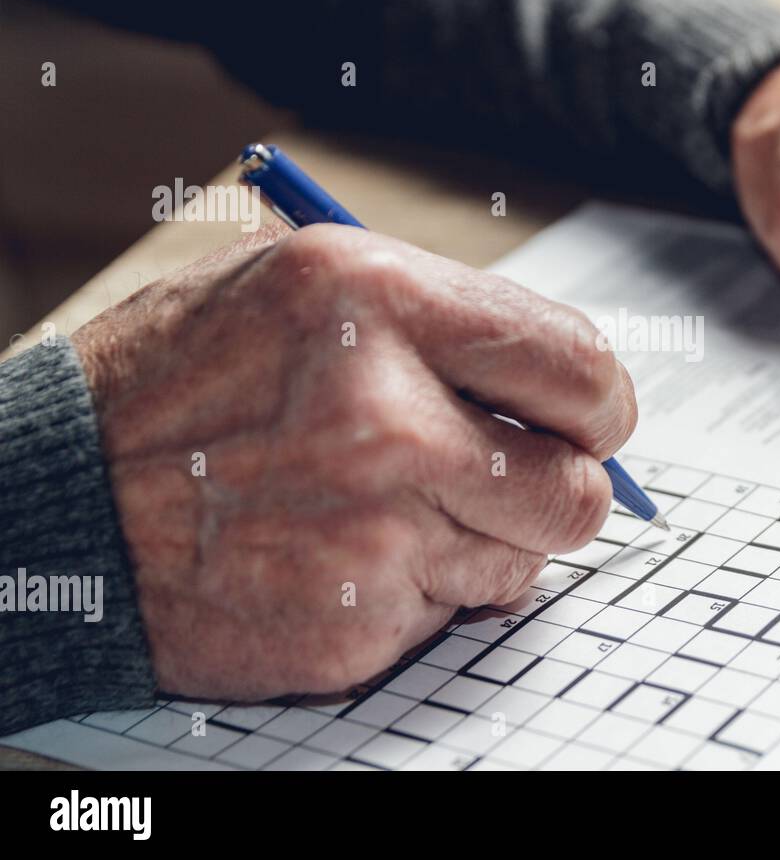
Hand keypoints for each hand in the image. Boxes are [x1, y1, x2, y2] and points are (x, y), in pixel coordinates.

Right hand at [73, 224, 635, 700]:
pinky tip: (343, 555)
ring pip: (522, 561)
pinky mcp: (354, 619)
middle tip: (511, 478)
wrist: (54, 498)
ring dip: (481, 541)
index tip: (586, 420)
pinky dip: (421, 591)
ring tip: (389, 509)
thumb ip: (446, 324)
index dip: (599, 405)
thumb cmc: (179, 383)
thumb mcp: (306, 287)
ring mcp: (372, 530)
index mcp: (380, 301)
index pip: (580, 367)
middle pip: (577, 489)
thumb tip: (568, 382)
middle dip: (558, 488)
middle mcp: (387, 415)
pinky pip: (453, 612)